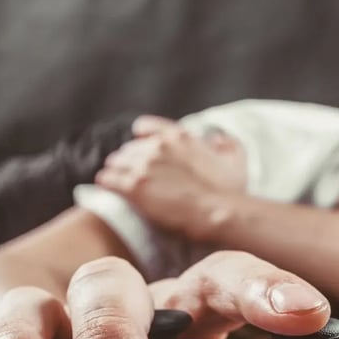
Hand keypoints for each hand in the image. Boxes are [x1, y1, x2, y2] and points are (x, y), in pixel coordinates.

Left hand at [94, 116, 246, 235]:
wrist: (216, 211)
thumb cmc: (228, 191)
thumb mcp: (235, 160)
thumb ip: (227, 144)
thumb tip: (217, 138)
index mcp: (179, 136)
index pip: (147, 127)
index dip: (141, 136)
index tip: (138, 142)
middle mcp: (158, 146)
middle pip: (130, 147)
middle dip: (126, 157)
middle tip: (124, 168)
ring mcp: (144, 166)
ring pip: (117, 162)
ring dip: (114, 169)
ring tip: (110, 176)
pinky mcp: (134, 187)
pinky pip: (110, 180)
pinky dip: (106, 181)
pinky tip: (104, 185)